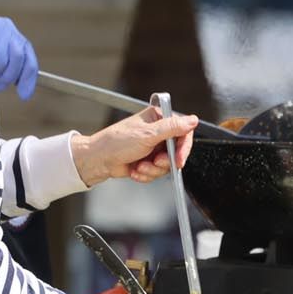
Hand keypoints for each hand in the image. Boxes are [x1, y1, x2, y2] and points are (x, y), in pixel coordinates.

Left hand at [72, 105, 197, 185]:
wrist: (99, 160)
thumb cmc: (117, 142)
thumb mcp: (147, 134)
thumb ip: (172, 128)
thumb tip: (193, 120)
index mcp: (158, 119)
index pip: (183, 132)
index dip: (183, 148)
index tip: (179, 160)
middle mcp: (158, 132)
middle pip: (176, 152)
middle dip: (164, 162)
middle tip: (154, 162)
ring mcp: (153, 148)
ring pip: (167, 165)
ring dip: (153, 170)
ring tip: (139, 166)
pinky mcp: (148, 161)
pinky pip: (157, 173)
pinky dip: (146, 174)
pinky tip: (135, 170)